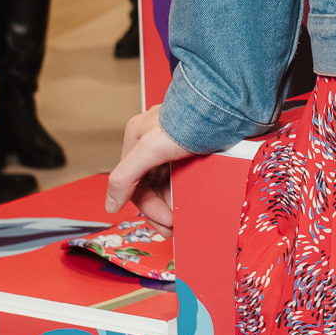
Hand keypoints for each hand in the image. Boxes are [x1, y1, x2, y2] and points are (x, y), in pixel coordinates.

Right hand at [105, 103, 193, 231]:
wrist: (225, 107)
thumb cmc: (189, 121)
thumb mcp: (150, 149)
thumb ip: (125, 177)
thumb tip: (110, 205)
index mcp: (136, 137)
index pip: (132, 182)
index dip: (148, 206)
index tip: (165, 222)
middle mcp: (152, 141)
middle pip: (149, 185)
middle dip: (160, 208)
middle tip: (173, 227)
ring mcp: (172, 145)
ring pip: (165, 183)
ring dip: (171, 203)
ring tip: (183, 217)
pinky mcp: (191, 148)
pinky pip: (181, 176)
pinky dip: (183, 192)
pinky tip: (190, 203)